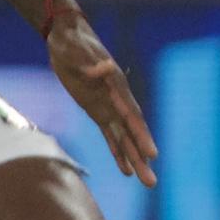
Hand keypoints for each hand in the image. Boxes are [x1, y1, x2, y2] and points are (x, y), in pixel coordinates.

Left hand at [47, 17, 158, 187]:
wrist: (67, 36)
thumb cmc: (70, 41)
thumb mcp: (74, 49)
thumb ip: (89, 62)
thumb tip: (105, 68)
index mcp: (115, 85)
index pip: (131, 115)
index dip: (141, 135)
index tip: (152, 154)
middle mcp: (117, 99)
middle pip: (133, 133)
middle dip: (142, 157)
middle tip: (153, 182)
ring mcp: (108, 106)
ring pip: (124, 138)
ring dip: (135, 160)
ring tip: (147, 182)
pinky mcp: (97, 111)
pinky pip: (110, 136)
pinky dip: (118, 153)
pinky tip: (126, 170)